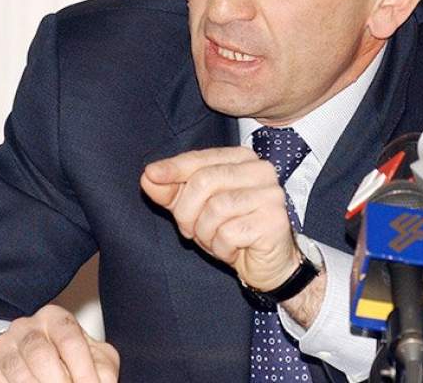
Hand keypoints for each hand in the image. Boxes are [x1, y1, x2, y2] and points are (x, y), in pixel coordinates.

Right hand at [0, 304, 118, 382]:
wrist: (22, 359)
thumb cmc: (63, 358)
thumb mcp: (89, 357)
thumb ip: (101, 368)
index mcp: (54, 317)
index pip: (70, 340)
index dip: (83, 369)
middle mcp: (26, 326)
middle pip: (42, 356)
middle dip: (61, 382)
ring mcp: (3, 344)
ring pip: (20, 372)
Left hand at [140, 146, 300, 290]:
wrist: (268, 265)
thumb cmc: (232, 231)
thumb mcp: (195, 209)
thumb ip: (172, 191)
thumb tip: (149, 176)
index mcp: (242, 159)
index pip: (201, 158)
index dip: (174, 168)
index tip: (150, 175)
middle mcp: (261, 171)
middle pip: (204, 180)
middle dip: (187, 211)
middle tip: (189, 230)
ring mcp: (270, 194)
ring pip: (215, 208)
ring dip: (205, 233)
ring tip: (215, 239)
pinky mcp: (274, 220)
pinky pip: (229, 232)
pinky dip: (222, 247)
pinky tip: (233, 249)